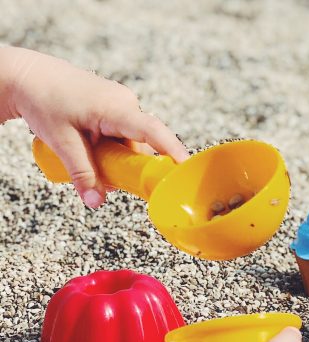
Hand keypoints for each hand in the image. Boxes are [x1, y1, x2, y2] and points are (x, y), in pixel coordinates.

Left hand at [2, 47, 187, 207]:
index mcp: (116, 108)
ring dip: (117, 157)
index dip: (172, 152)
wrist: (25, 74)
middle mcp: (125, 102)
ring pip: (131, 141)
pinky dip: (113, 147)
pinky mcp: (114, 106)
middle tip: (110, 180)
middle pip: (142, 145)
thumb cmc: (41, 99)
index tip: (186, 170)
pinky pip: (123, 133)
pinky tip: (91, 147)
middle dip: (130, 167)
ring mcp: (121, 103)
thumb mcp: (61, 142)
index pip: (153, 132)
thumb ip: (82, 173)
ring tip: (88, 156)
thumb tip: (95, 202)